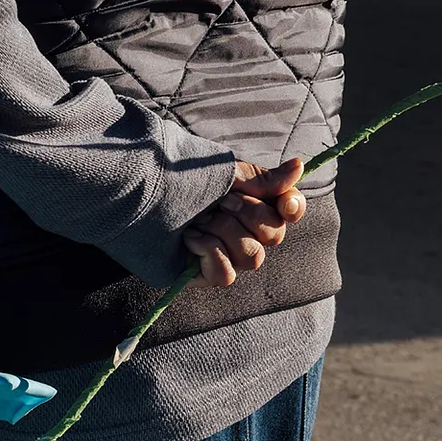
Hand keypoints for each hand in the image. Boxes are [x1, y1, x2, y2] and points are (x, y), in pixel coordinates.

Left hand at [183, 158, 304, 287]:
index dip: (292, 209)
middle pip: (274, 236)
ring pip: (252, 258)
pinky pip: (226, 275)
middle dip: (248, 216)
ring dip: (224, 233)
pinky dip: (208, 253)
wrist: (140, 192)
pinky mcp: (204, 273)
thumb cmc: (179, 177)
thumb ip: (265, 179)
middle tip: (220, 202)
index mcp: (249, 200)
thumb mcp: (226, 173)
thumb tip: (301, 165)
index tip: (285, 204)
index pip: (288, 211)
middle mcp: (241, 229)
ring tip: (198, 220)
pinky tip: (188, 239)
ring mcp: (224, 253)